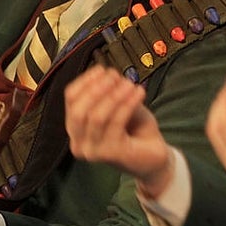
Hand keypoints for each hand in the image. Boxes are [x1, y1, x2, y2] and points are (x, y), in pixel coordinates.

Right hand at [66, 65, 174, 197]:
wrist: (155, 157)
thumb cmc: (135, 131)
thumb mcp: (120, 107)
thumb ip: (110, 94)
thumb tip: (108, 75)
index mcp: (75, 129)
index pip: (70, 100)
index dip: (85, 81)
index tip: (102, 69)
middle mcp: (78, 144)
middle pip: (78, 110)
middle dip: (97, 88)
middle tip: (116, 76)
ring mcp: (93, 152)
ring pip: (97, 116)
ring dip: (114, 95)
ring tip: (130, 84)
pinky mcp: (111, 154)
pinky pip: (116, 123)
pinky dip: (128, 104)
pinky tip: (139, 93)